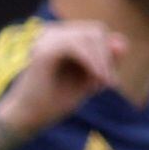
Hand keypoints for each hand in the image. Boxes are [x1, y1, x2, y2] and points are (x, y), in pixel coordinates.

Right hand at [0, 20, 127, 136]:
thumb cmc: (54, 101)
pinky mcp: (45, 51)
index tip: (107, 82)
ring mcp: (47, 39)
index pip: (97, 32)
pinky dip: (92, 62)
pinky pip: (78, 45)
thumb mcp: (89, 79)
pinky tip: (94, 81)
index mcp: (61, 37)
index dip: (108, 54)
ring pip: (89, 36)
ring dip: (101, 61)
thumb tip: (122, 41)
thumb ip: (107, 61)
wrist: (26, 119)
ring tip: (98, 86)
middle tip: (105, 85)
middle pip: (96, 30)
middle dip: (107, 57)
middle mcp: (52, 33)